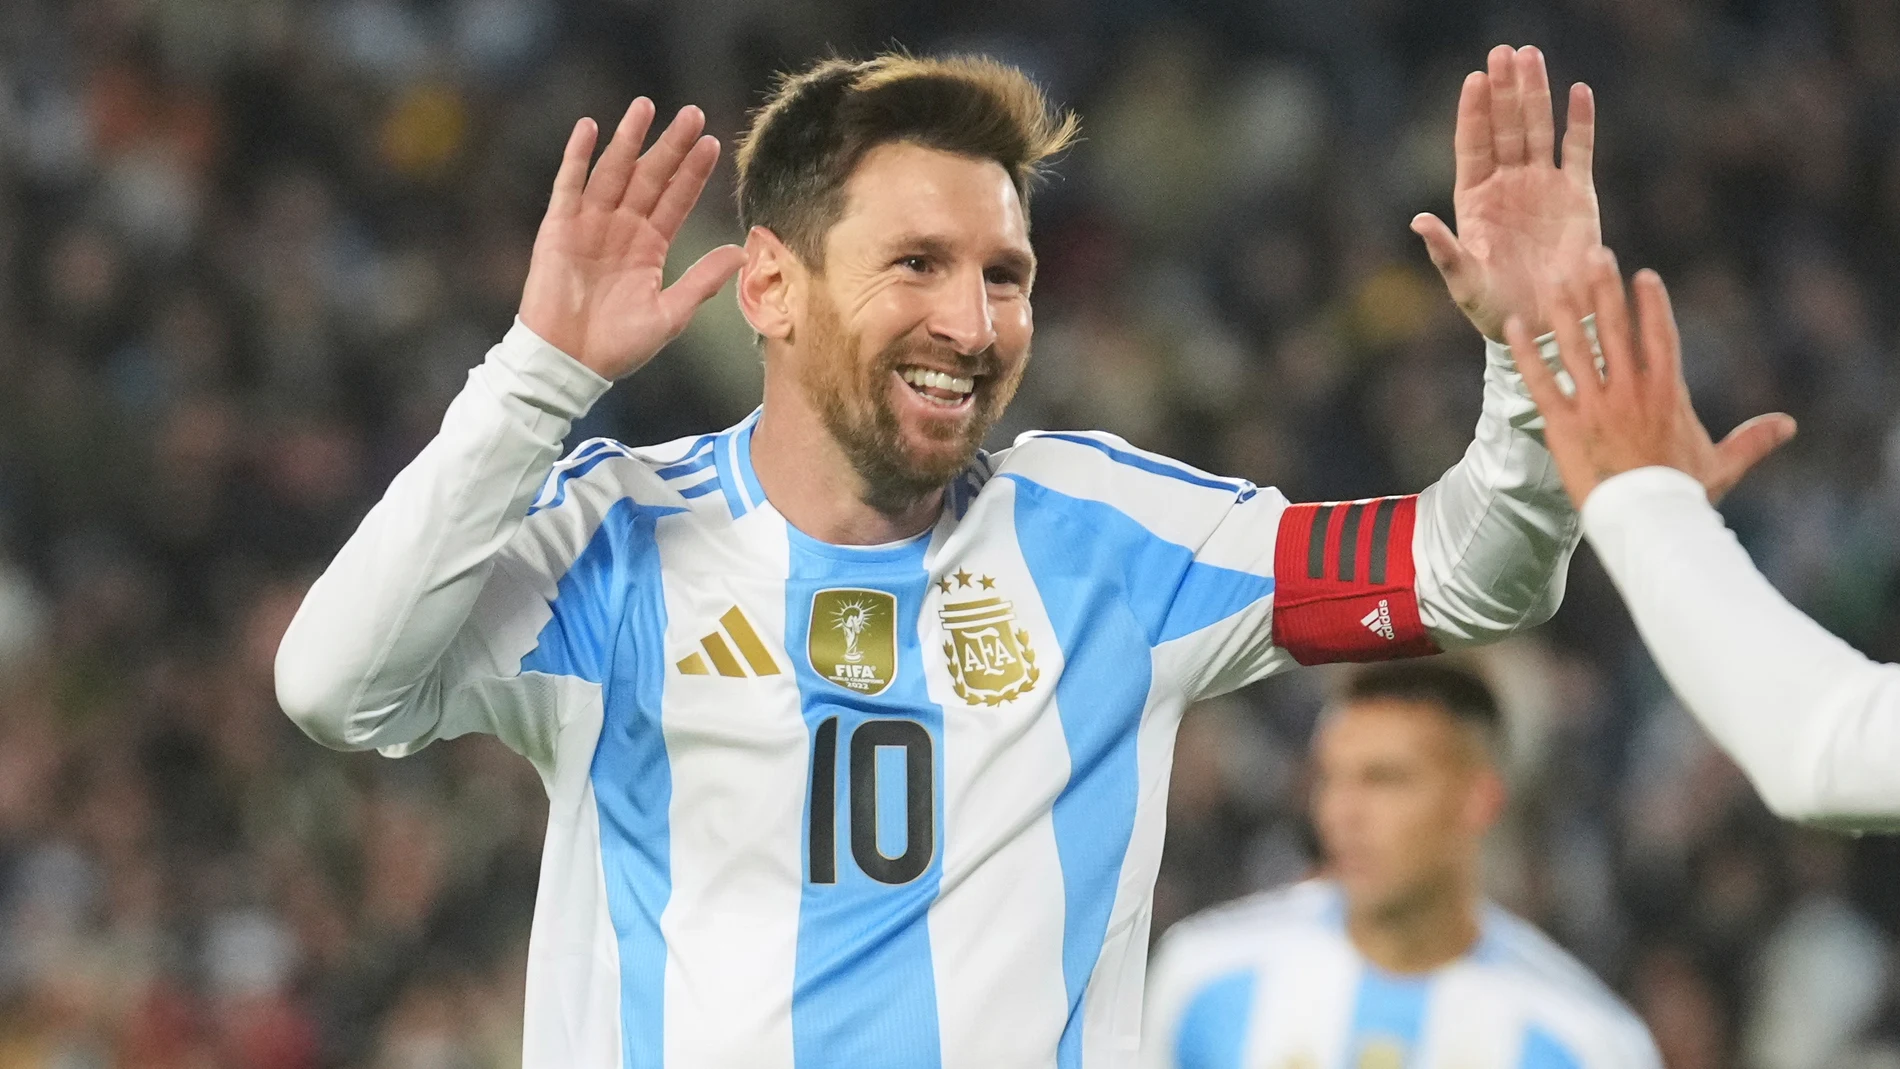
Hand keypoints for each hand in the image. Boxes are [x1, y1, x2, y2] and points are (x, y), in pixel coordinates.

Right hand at [518, 100, 746, 379]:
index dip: (693, 173)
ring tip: (645, 107)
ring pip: (614, 172)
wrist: (569, 363)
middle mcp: (623, 229)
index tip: (712, 143)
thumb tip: (742, 253)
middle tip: (692, 113)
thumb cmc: (618, 346)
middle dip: (670, 146)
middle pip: (650, 177)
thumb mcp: (670, 314)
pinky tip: (590, 127)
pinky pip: (569, 185)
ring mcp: (590, 225)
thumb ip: (703, 281)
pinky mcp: (559, 229)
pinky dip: (578, 157)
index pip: (676, 200)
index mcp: (650, 247)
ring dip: (628, 139)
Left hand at [1412, 45, 1600, 340]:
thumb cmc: (1494, 308)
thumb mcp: (1464, 282)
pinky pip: (1578, 151)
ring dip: (1536, 94)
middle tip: (1504, 52)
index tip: (1474, 79)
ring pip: (1538, 129)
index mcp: (1475, 200)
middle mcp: (1508, 185)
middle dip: (1504, 90)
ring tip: (1531, 56)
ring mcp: (1542, 186)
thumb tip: (1418, 220)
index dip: (1474, 113)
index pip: (1473, 145)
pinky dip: (1580, 122)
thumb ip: (1444, 251)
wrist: (1543, 325)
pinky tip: (1579, 91)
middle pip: (1505, 127)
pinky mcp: (1577, 196)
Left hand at [1505, 250, 1796, 506]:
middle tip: (1593, 254)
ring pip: (1576, 347)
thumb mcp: (1721, 465)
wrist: (1647, 522)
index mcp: (1666, 393)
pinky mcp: (1564, 425)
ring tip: (1552, 279)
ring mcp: (1596, 405)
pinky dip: (1524, 353)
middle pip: (1615, 329)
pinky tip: (1511, 327)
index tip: (1644, 276)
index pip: (1660, 336)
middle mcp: (1631, 390)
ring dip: (1563, 310)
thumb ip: (1751, 440)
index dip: (1651, 304)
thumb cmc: (1682, 496)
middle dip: (1604, 290)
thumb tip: (1788, 425)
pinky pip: (1540, 381)